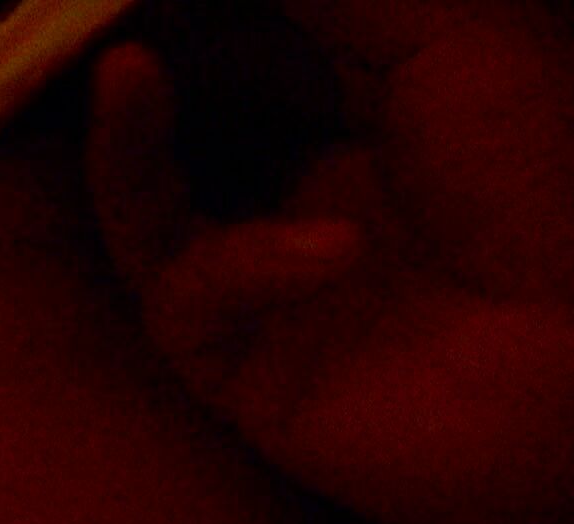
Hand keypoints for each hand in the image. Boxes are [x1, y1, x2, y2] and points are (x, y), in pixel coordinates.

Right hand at [86, 1, 573, 523]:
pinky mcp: (242, 372)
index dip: (179, 21)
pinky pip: (195, 310)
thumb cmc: (546, 185)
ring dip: (126, 147)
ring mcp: (260, 291)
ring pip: (142, 220)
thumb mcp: (447, 41)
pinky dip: (247, 267)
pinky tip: (335, 249)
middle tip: (108, 27)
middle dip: (137, 77)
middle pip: (171, 136)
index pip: (228, 62)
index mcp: (344, 128)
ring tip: (126, 72)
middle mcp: (290, 202)